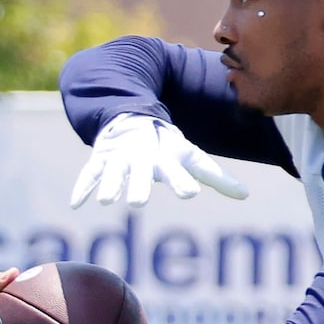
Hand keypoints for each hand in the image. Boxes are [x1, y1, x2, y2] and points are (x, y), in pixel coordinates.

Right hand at [70, 112, 248, 205]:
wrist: (132, 120)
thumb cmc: (166, 147)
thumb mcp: (192, 158)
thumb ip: (217, 177)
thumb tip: (246, 195)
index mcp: (166, 158)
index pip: (176, 170)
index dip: (181, 181)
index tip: (189, 192)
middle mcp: (142, 158)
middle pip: (140, 173)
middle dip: (138, 184)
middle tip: (138, 202)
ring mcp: (119, 158)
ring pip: (113, 173)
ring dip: (109, 186)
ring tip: (107, 200)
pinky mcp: (100, 160)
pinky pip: (89, 174)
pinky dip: (82, 187)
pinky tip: (76, 204)